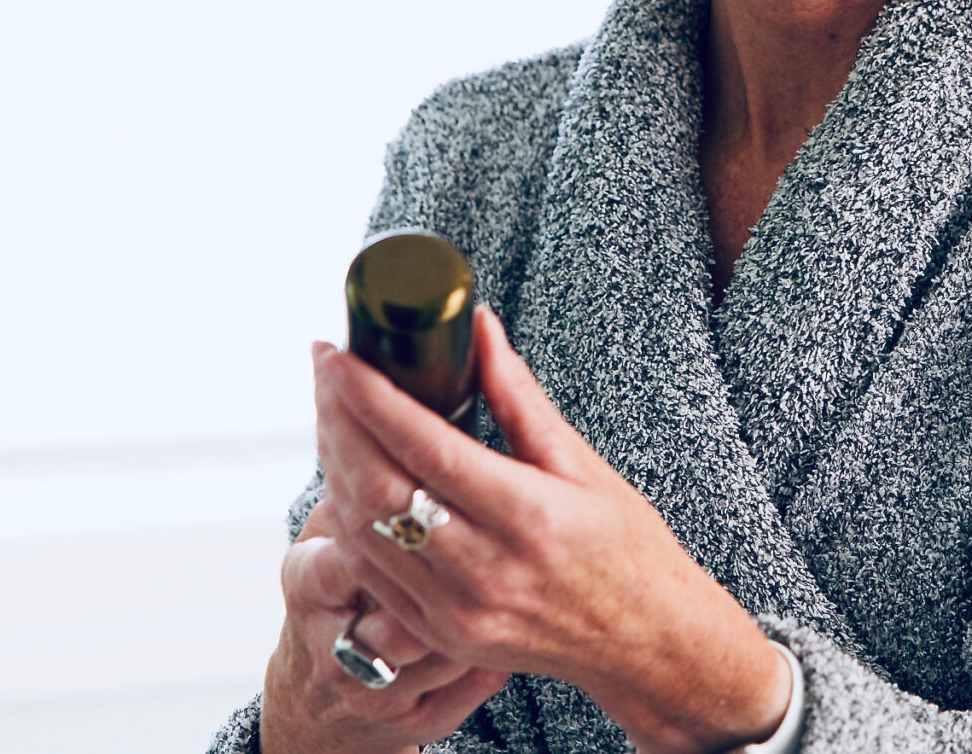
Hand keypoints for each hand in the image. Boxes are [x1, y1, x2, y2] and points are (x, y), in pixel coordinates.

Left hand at [309, 308, 790, 753]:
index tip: (336, 354)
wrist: (646, 646)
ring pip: (362, 531)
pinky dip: (347, 520)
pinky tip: (345, 478)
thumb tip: (477, 325)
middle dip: (337, 421)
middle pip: (377, 488)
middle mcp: (485, 570)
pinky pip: (370, 573)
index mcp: (529, 516)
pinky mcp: (441, 637)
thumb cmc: (625, 548)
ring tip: (331, 415)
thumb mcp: (583, 465)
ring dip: (333, 467)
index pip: (424, 447)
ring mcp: (457, 612)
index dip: (368, 396)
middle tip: (325, 374)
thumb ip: (518, 396)